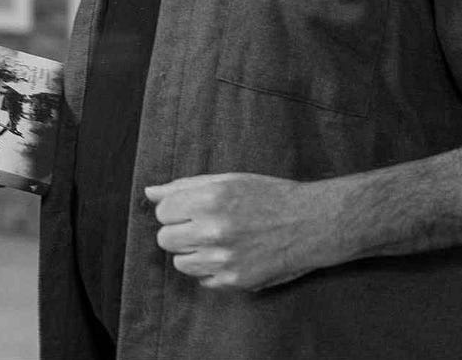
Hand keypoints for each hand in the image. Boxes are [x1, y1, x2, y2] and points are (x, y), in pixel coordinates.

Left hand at [145, 173, 340, 291]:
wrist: (311, 223)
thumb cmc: (269, 196)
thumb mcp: (228, 180)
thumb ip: (184, 186)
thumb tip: (150, 193)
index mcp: (210, 199)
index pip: (162, 211)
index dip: (175, 209)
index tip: (190, 209)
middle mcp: (214, 230)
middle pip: (166, 239)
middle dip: (179, 231)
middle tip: (202, 225)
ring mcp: (224, 259)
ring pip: (180, 263)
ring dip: (192, 252)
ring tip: (216, 241)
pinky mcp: (235, 281)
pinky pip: (203, 280)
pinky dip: (211, 270)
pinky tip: (230, 255)